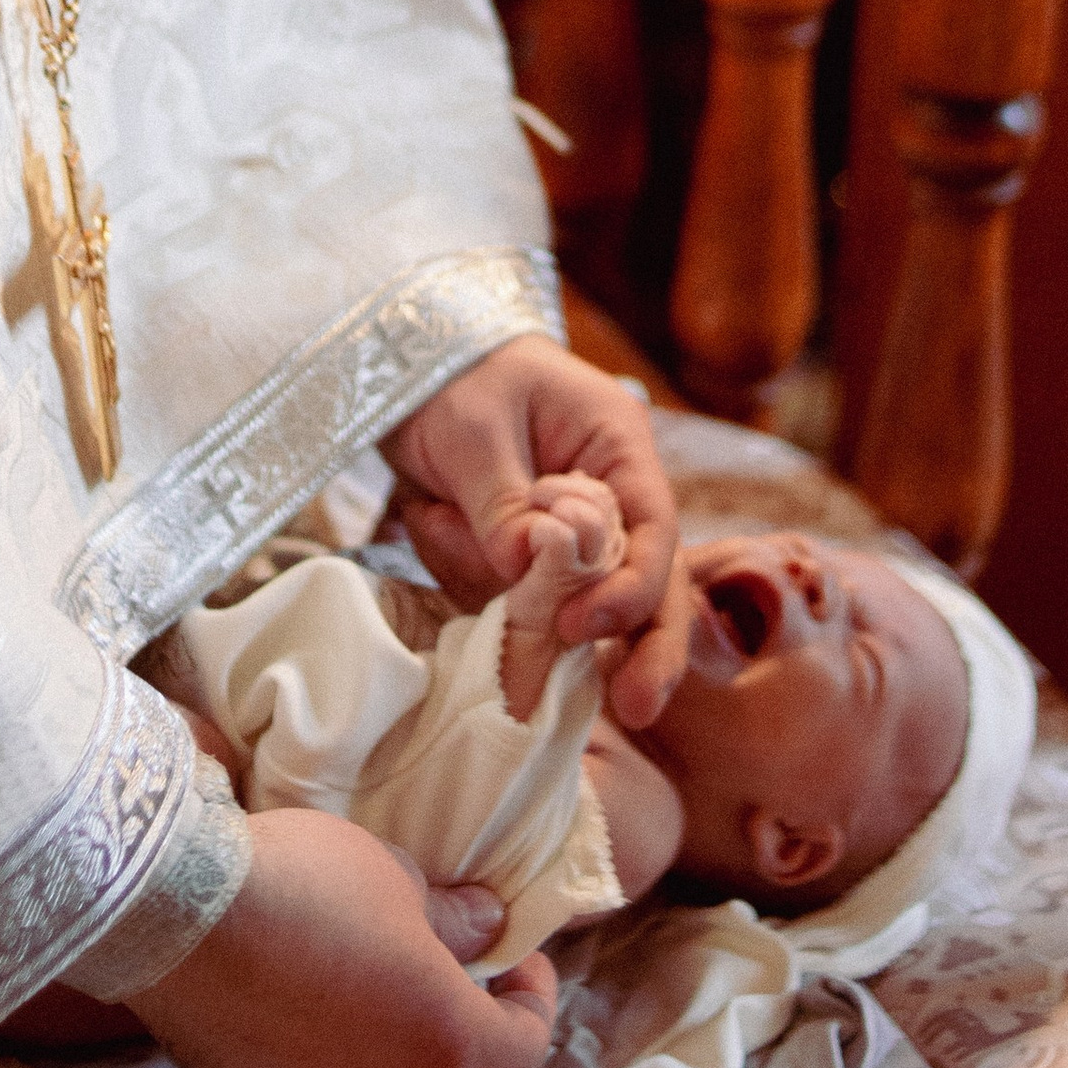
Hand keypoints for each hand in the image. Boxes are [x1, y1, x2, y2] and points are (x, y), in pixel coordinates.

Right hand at [126, 808, 556, 1067]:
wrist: (178, 907)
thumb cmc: (303, 885)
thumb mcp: (392, 876)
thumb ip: (451, 917)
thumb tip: (487, 927)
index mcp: (441, 1039)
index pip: (519, 1047)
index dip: (531, 999)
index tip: (517, 956)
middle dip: (457, 1020)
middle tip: (445, 959)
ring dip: (391, 1034)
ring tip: (372, 970)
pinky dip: (329, 1040)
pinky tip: (307, 985)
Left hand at [382, 335, 692, 728]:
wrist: (413, 360)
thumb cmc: (454, 372)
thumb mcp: (472, 429)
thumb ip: (501, 502)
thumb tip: (520, 571)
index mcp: (618, 443)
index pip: (654, 529)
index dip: (631, 587)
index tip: (579, 624)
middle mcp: (612, 490)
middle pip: (651, 582)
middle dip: (642, 645)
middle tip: (631, 707)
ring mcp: (577, 526)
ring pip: (586, 599)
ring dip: (519, 594)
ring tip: (434, 521)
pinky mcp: (535, 551)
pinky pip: (524, 592)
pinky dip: (476, 578)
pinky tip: (427, 518)